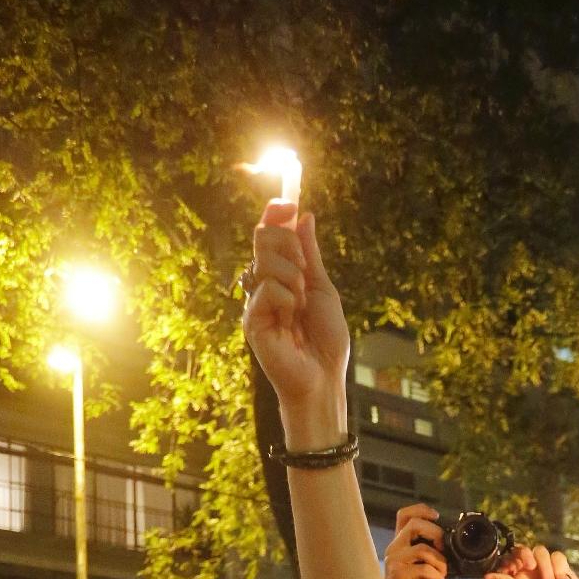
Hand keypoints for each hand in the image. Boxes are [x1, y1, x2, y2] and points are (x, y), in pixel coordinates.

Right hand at [242, 206, 350, 441]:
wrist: (324, 378)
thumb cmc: (326, 341)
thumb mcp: (322, 289)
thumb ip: (309, 255)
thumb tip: (303, 216)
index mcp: (279, 277)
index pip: (268, 235)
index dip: (275, 214)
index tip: (287, 201)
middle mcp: (263, 286)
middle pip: (263, 237)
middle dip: (289, 243)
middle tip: (304, 269)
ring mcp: (255, 303)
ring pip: (265, 260)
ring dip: (294, 276)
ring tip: (302, 305)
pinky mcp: (252, 321)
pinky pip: (267, 288)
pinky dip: (287, 299)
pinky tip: (292, 320)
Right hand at [384, 503, 445, 578]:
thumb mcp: (424, 566)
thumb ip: (431, 552)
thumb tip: (450, 544)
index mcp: (400, 543)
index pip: (405, 515)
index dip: (421, 510)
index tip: (437, 516)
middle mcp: (395, 548)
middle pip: (415, 525)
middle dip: (436, 534)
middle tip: (444, 550)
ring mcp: (394, 561)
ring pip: (423, 549)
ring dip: (441, 562)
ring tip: (444, 574)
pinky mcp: (398, 575)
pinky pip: (424, 569)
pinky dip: (437, 577)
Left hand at [483, 544, 578, 578]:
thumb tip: (485, 578)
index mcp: (519, 577)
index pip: (510, 557)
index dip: (511, 558)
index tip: (514, 566)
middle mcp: (531, 570)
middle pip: (524, 549)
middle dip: (526, 556)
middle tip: (530, 566)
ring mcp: (546, 567)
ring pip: (541, 550)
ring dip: (545, 567)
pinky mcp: (560, 566)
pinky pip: (557, 555)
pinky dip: (559, 568)